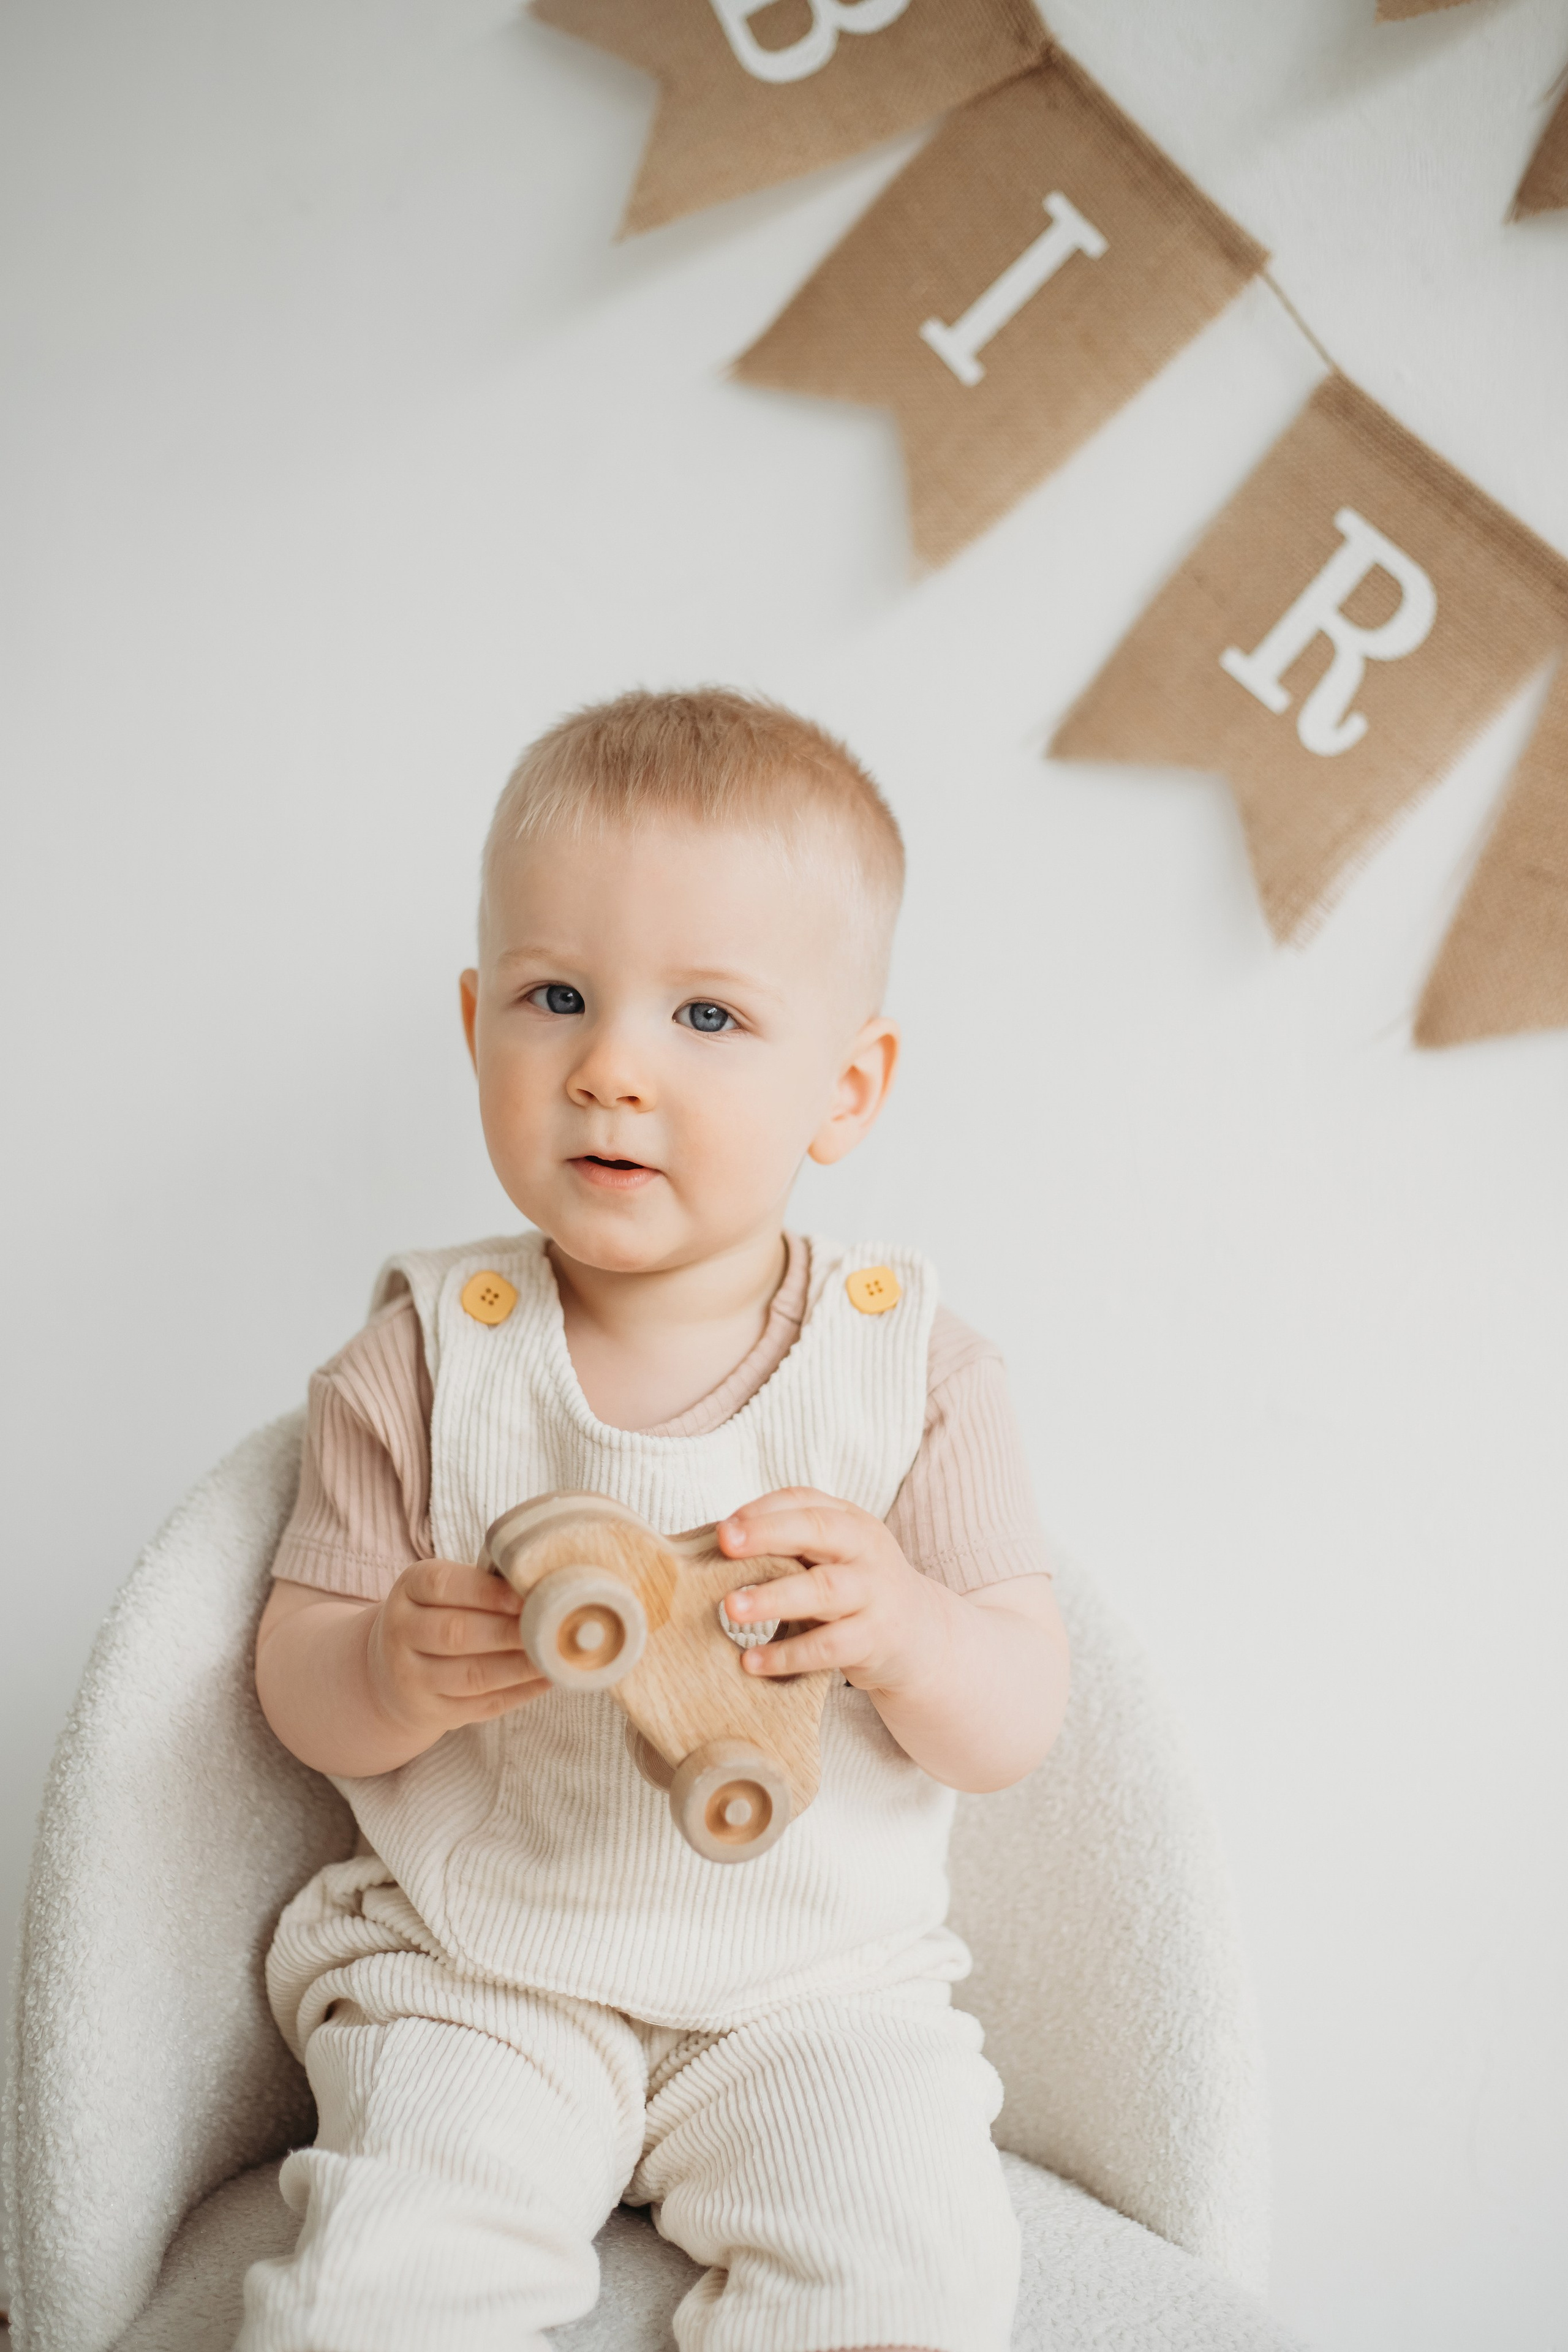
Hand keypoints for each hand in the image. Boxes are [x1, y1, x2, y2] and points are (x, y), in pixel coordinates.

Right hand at [364, 1559, 548, 1741]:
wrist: (393, 1671)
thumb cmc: (440, 1616)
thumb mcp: (447, 1591)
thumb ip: (487, 1586)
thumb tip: (543, 1588)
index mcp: (409, 1589)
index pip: (442, 1585)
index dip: (486, 1591)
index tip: (525, 1597)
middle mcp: (401, 1631)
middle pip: (456, 1633)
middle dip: (508, 1633)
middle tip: (550, 1628)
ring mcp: (410, 1677)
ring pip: (470, 1675)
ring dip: (518, 1667)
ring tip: (554, 1657)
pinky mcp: (430, 1712)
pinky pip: (480, 1706)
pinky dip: (518, 1693)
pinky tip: (545, 1680)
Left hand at [716, 1488, 946, 1699]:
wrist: (921, 1636)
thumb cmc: (857, 1589)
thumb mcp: (835, 1556)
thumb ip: (792, 1545)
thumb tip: (720, 1544)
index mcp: (851, 1522)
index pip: (804, 1501)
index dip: (762, 1511)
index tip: (723, 1528)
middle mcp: (866, 1550)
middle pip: (818, 1530)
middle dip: (768, 1533)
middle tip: (724, 1543)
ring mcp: (875, 1593)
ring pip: (824, 1589)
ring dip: (774, 1597)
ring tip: (731, 1608)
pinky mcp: (876, 1639)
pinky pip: (829, 1646)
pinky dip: (788, 1654)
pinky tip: (752, 1661)